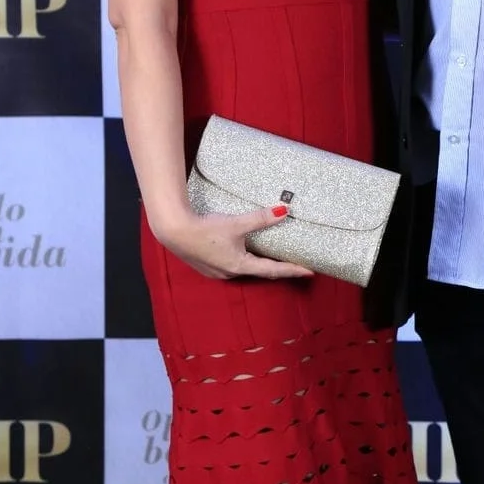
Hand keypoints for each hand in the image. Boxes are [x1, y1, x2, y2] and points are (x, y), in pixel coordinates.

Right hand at [154, 205, 314, 281]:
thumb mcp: (236, 223)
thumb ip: (261, 218)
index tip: (309, 271)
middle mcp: (230, 272)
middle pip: (259, 271)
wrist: (174, 231)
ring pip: (244, 268)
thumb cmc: (204, 229)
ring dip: (258, 263)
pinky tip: (242, 251)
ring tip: (271, 256)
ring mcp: (217, 271)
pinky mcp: (207, 265)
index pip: (273, 270)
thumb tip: (284, 211)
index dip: (292, 270)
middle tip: (293, 263)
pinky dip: (242, 259)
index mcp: (240, 265)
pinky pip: (231, 264)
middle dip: (276, 268)